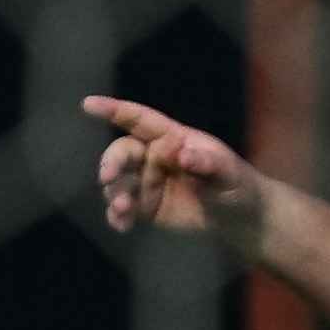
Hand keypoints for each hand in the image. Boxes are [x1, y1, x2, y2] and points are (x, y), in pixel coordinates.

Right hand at [80, 93, 271, 252]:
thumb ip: (207, 162)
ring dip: (115, 193)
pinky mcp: (146, 208)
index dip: (114, 110)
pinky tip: (121, 225)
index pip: (140, 120)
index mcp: (173, 139)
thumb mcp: (228, 172)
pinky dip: (118, 216)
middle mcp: (155, 157)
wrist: (240, 219)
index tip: (88, 104)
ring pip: (119, 183)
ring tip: (122, 208)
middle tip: (107, 177)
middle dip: (112, 162)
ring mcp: (148, 183)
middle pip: (123, 152)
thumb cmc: (238, 185)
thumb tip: (182, 153)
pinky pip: (124, 209)